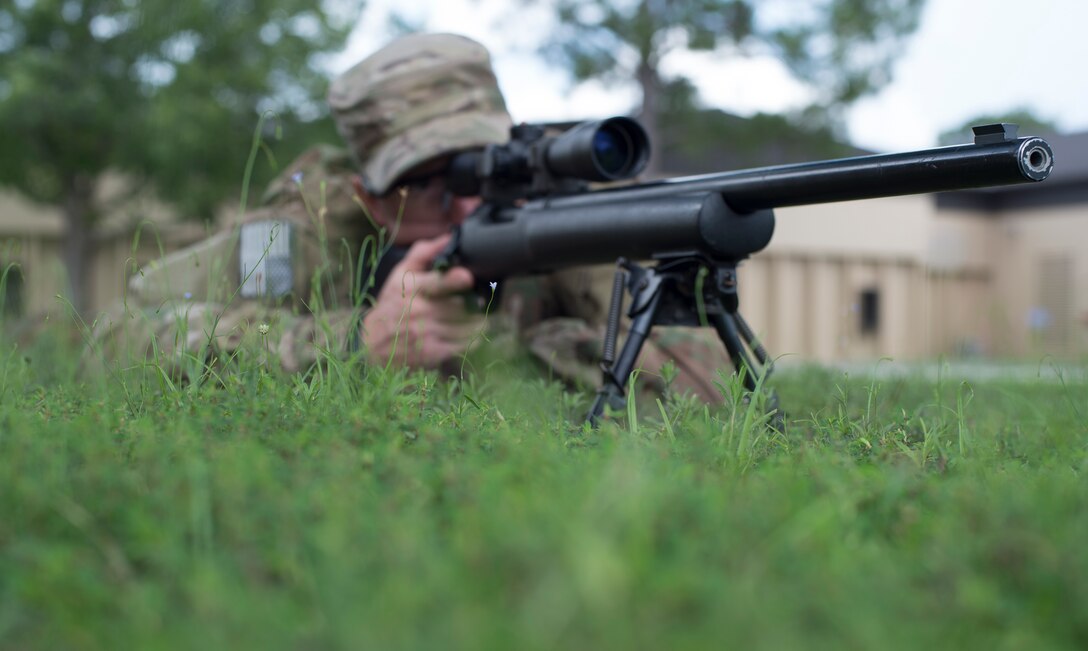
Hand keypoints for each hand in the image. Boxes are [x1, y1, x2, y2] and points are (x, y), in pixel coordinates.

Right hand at [360, 234, 484, 368]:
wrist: (373, 344)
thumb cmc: (392, 303)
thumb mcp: (400, 274)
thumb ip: (423, 253)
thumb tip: (448, 237)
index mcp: (412, 289)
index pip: (437, 283)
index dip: (455, 279)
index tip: (468, 277)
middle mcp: (419, 311)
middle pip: (459, 306)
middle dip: (475, 302)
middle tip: (481, 298)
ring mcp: (426, 333)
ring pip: (465, 326)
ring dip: (478, 320)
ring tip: (480, 314)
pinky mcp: (433, 352)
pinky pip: (463, 344)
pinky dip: (474, 338)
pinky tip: (474, 332)